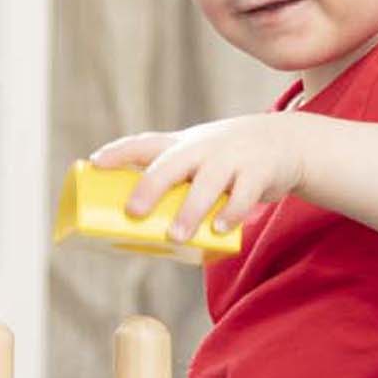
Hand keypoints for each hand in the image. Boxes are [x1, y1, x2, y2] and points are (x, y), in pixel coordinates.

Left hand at [89, 114, 308, 242]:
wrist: (283, 142)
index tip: (95, 163)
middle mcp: (204, 147)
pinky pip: (243, 194)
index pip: (144, 143)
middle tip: (134, 212)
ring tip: (176, 236)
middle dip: (151, 185)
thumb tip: (137, 229)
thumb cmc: (225, 159)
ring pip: (207, 183)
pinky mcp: (258, 171)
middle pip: (172, 163)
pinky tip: (219, 229)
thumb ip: (173, 183)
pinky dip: (230, 213)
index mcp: (182, 144)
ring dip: (190, 210)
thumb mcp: (198, 156)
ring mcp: (232, 158)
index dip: (118, 151)